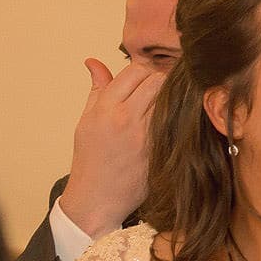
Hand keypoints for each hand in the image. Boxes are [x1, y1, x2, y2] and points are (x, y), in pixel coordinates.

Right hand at [61, 58, 161, 237]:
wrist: (97, 198)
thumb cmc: (90, 159)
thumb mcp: (86, 121)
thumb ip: (97, 89)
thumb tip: (93, 62)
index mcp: (105, 109)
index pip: (135, 71)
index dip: (143, 70)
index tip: (144, 78)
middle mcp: (126, 119)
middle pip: (157, 80)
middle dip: (159, 80)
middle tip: (157, 91)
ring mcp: (145, 136)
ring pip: (169, 100)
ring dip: (169, 98)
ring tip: (163, 106)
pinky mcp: (160, 150)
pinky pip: (174, 123)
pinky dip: (175, 118)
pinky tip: (172, 123)